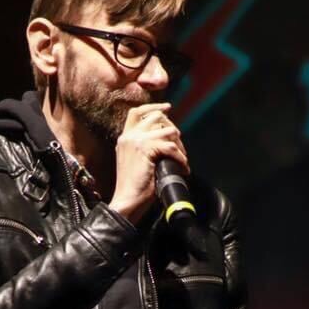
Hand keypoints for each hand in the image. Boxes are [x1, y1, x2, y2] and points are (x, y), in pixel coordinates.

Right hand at [109, 102, 188, 224]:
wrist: (127, 201)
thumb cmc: (134, 188)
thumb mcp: (137, 162)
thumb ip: (145, 148)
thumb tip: (165, 139)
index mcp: (125, 139)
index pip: (137, 112)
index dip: (153, 107)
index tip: (167, 108)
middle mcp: (129, 137)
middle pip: (156, 117)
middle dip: (173, 129)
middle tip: (180, 147)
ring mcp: (136, 141)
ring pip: (167, 131)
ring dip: (179, 146)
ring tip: (182, 160)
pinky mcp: (145, 150)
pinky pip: (171, 147)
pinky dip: (181, 158)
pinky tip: (183, 168)